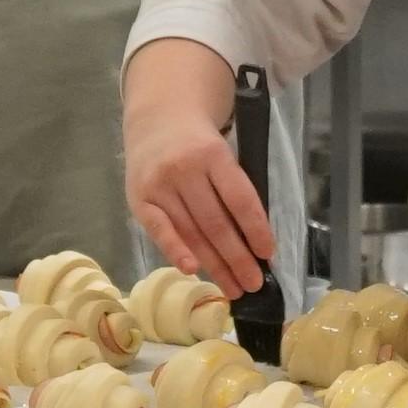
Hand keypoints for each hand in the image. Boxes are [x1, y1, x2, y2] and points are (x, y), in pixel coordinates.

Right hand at [126, 50, 277, 293]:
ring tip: (233, 288)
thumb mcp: (222, 155)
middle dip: (238, 258)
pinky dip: (176, 251)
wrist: (158, 120)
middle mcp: (184, 169)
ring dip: (214, 264)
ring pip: (191, 232)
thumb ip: (233, 189)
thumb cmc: (199, 145)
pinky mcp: (139, 199)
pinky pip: (160, 230)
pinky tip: (192, 269)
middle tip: (254, 284)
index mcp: (214, 155)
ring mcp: (159, 185)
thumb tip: (254, 240)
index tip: (268, 255)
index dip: (256, 229)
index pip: (240, 199)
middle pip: (216, 223)